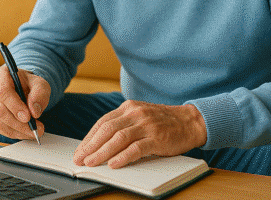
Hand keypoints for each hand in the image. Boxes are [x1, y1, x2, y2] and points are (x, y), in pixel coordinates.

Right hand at [0, 65, 50, 139]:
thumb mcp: (39, 83)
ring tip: (34, 131)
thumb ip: (40, 93)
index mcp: (0, 75)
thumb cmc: (28, 84)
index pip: (3, 91)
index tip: (28, 117)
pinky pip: (0, 130)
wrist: (22, 88)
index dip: (14, 106)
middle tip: (36, 128)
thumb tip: (34, 111)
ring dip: (18, 130)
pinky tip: (26, 132)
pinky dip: (15, 133)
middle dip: (19, 123)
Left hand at [72, 100, 206, 168]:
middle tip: (80, 159)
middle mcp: (136, 113)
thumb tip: (100, 142)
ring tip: (91, 163)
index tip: (80, 151)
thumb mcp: (140, 116)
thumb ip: (123, 124)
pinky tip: (114, 164)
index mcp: (129, 107)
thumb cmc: (163, 122)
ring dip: (102, 152)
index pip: (103, 122)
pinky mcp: (157, 138)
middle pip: (107, 130)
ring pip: (119, 138)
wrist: (190, 121)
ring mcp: (147, 125)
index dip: (89, 138)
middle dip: (91, 146)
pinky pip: (137, 148)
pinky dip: (123, 157)